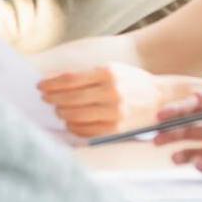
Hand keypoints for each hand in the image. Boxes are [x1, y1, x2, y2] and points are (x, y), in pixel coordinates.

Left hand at [38, 62, 179, 138]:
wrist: (161, 99)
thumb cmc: (132, 82)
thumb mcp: (111, 69)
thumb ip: (85, 75)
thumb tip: (54, 80)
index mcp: (108, 73)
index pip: (69, 79)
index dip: (51, 83)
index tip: (40, 85)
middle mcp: (111, 93)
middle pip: (70, 98)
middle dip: (53, 98)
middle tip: (44, 98)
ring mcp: (114, 114)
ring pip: (76, 116)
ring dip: (62, 112)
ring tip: (57, 109)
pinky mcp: (116, 130)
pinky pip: (87, 131)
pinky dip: (74, 127)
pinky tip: (69, 122)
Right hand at [161, 90, 201, 178]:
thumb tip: (194, 92)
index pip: (194, 109)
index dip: (176, 111)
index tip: (161, 116)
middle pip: (189, 130)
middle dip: (170, 133)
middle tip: (155, 139)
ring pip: (194, 151)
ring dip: (181, 152)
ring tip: (175, 157)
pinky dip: (200, 166)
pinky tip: (200, 163)